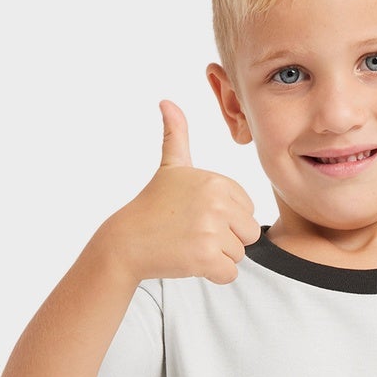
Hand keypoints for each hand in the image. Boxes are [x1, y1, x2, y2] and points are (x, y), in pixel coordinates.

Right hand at [101, 99, 261, 285]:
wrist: (127, 241)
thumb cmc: (153, 206)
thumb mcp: (170, 167)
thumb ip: (176, 135)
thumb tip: (166, 102)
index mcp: (216, 181)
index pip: (248, 209)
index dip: (226, 218)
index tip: (197, 215)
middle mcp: (217, 203)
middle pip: (249, 232)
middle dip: (227, 239)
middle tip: (195, 234)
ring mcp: (212, 230)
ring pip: (239, 254)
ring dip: (217, 257)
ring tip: (190, 245)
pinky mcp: (206, 257)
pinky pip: (230, 274)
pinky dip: (213, 274)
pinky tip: (191, 261)